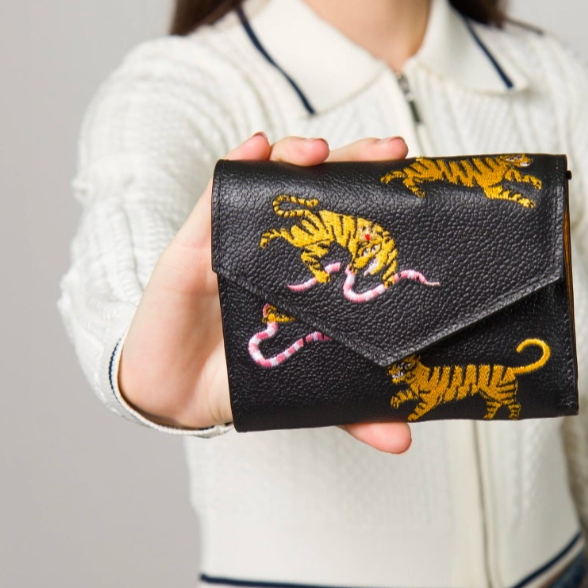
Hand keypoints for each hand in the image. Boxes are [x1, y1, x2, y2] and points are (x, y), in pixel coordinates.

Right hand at [116, 133, 413, 453]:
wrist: (173, 397)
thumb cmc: (237, 377)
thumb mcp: (302, 390)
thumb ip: (350, 409)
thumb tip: (402, 439)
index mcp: (307, 274)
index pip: (348, 224)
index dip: (379, 198)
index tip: (414, 180)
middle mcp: (274, 249)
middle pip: (317, 190)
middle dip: (353, 161)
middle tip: (388, 149)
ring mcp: (234, 242)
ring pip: (267, 182)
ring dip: (295, 154)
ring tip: (319, 148)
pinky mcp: (192, 247)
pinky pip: (214, 198)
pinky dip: (236, 166)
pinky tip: (256, 148)